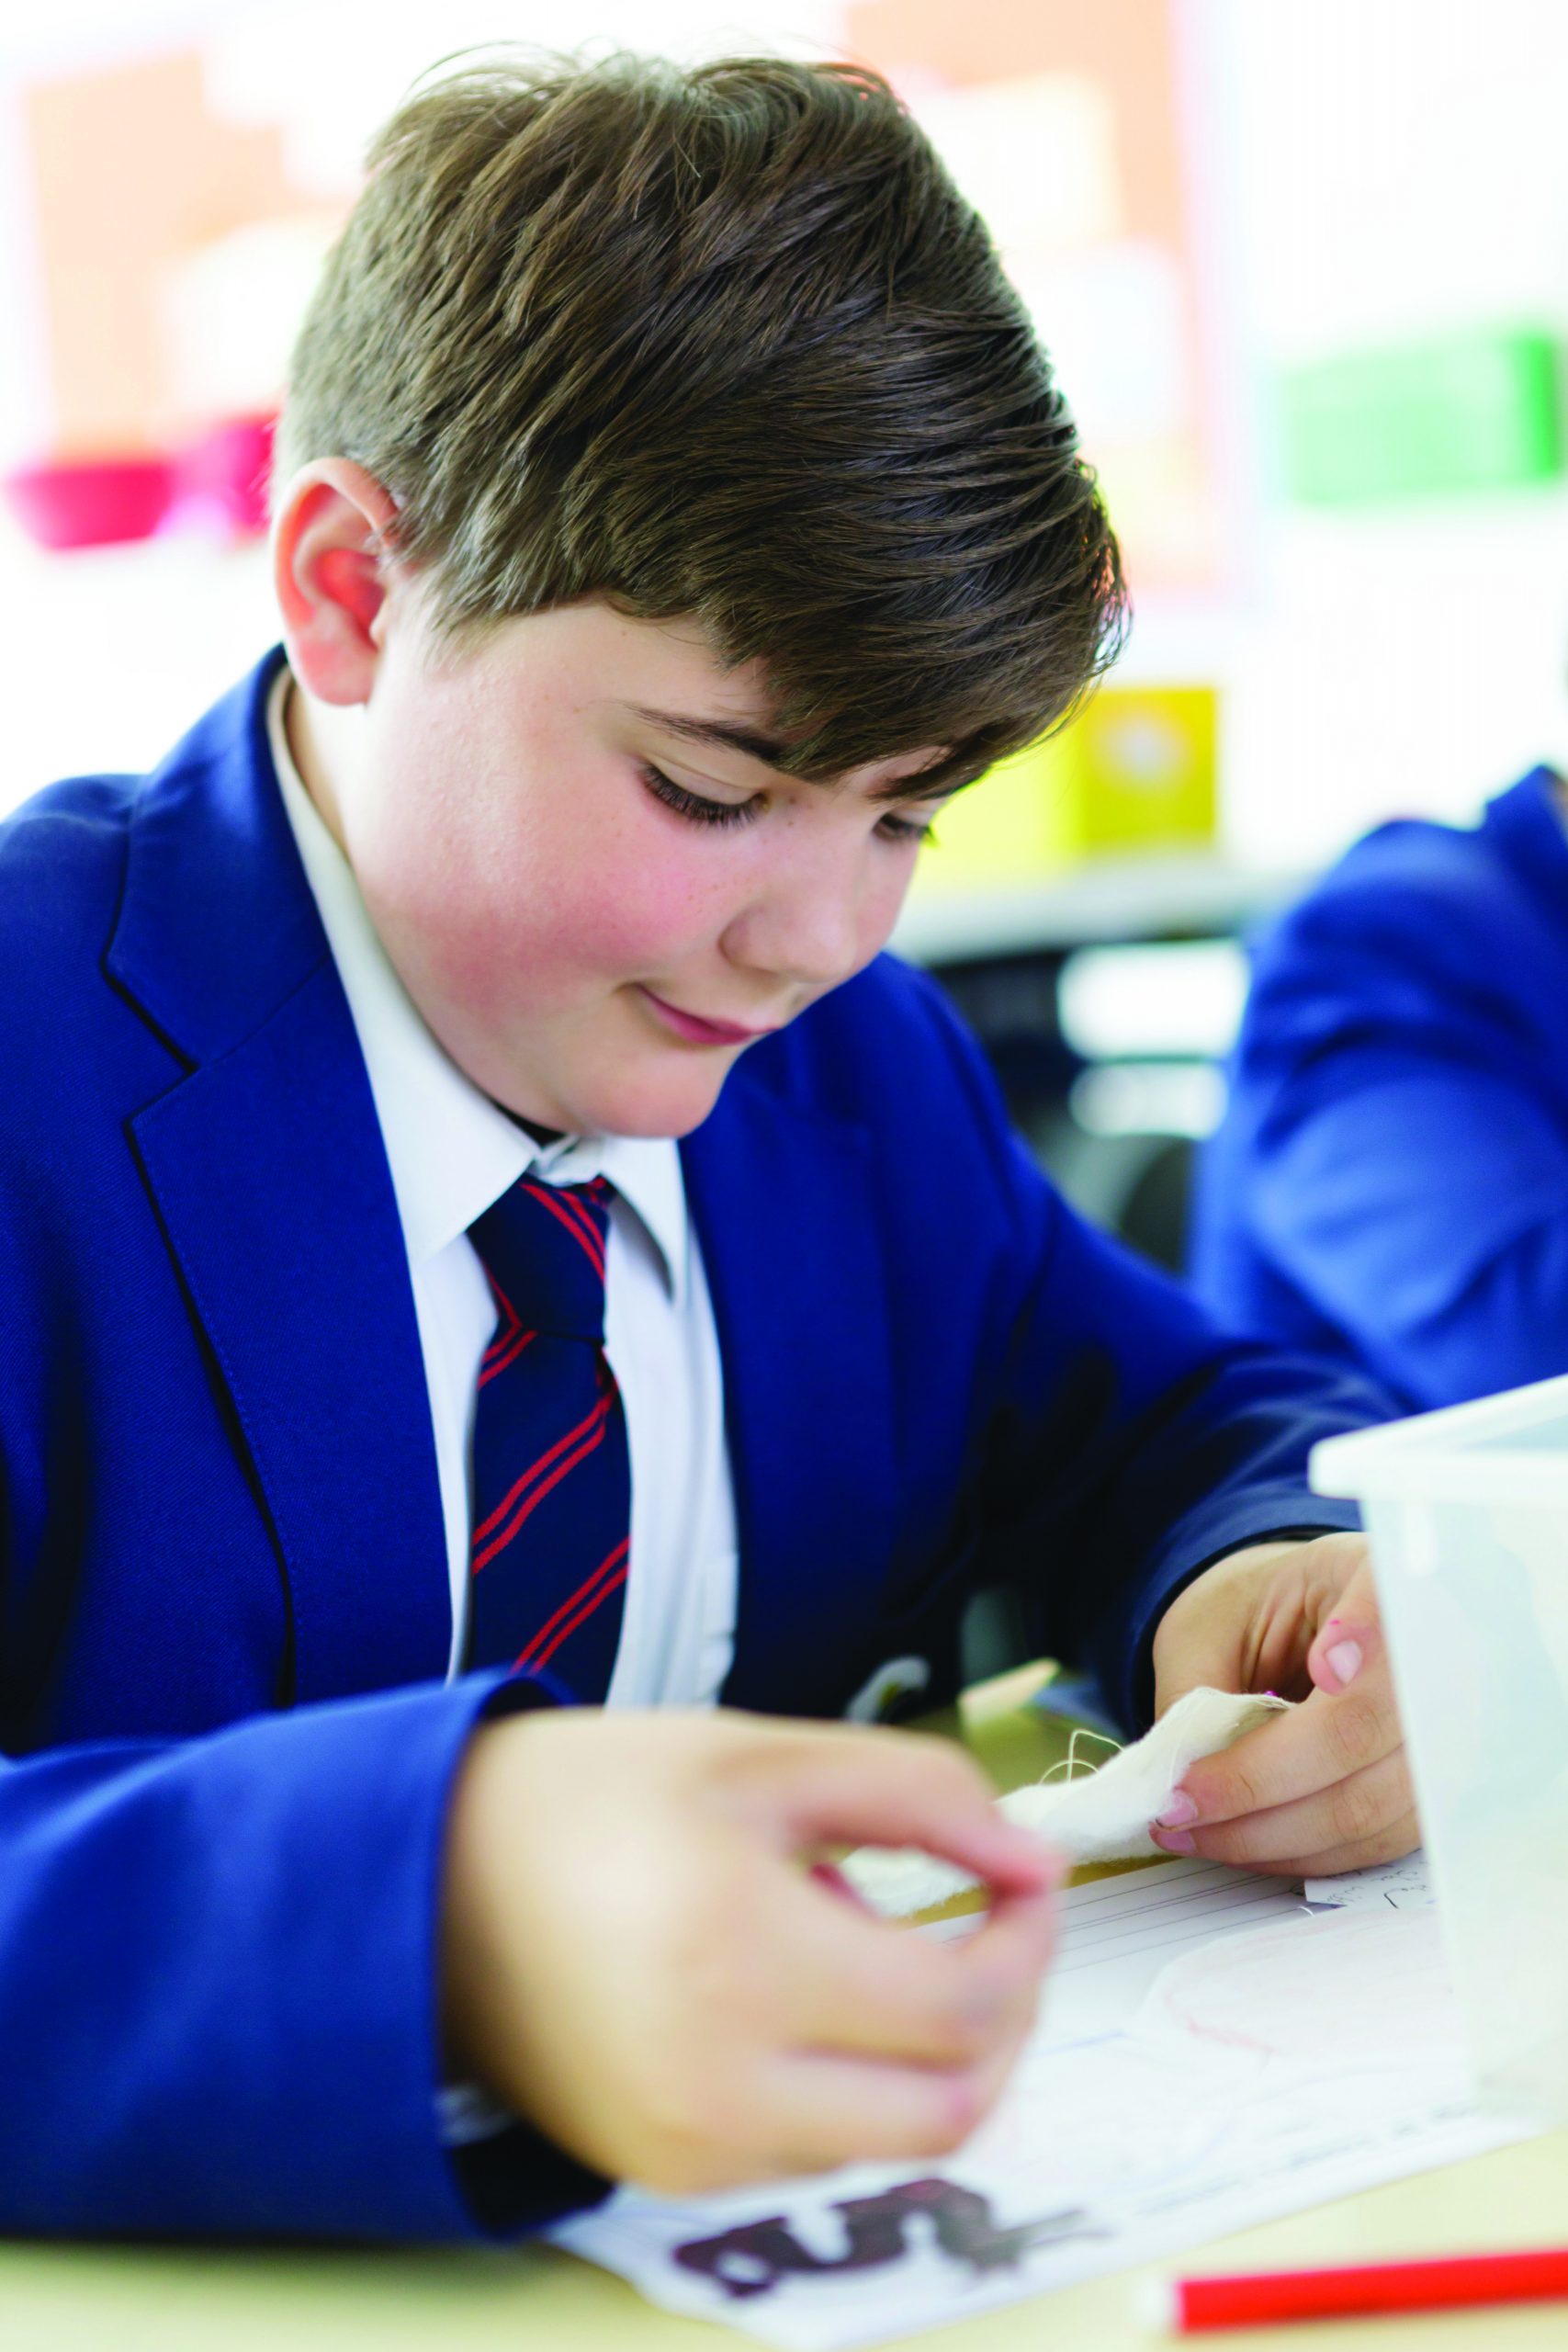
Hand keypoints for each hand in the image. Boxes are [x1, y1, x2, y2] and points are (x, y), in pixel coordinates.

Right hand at [441, 1707, 1059, 2193]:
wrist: (434, 1882)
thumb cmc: (596, 1800)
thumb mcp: (761, 1754)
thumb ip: (916, 1791)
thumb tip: (1030, 1856)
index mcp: (740, 1950)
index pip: (962, 2006)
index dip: (1027, 1945)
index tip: (1023, 1883)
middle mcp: (718, 2076)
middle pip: (953, 2105)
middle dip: (1004, 2018)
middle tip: (991, 1934)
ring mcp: (693, 2145)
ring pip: (895, 2139)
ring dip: (929, 2055)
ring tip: (864, 1947)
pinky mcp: (671, 2173)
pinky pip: (819, 2152)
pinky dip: (853, 2084)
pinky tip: (803, 1997)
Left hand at [1148, 1531, 1416, 1876]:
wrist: (1292, 1632)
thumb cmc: (1250, 1619)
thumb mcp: (1209, 1626)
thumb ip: (1198, 1690)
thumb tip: (1183, 1771)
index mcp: (1374, 1576)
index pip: (1391, 1610)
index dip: (1367, 1639)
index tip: (1327, 1665)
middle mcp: (1433, 1653)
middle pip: (1364, 1729)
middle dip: (1258, 1783)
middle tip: (1180, 1802)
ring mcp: (1445, 1730)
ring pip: (1368, 1804)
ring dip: (1271, 1836)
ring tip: (1194, 1831)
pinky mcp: (1432, 1793)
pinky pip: (1372, 1842)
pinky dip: (1300, 1851)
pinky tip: (1241, 1841)